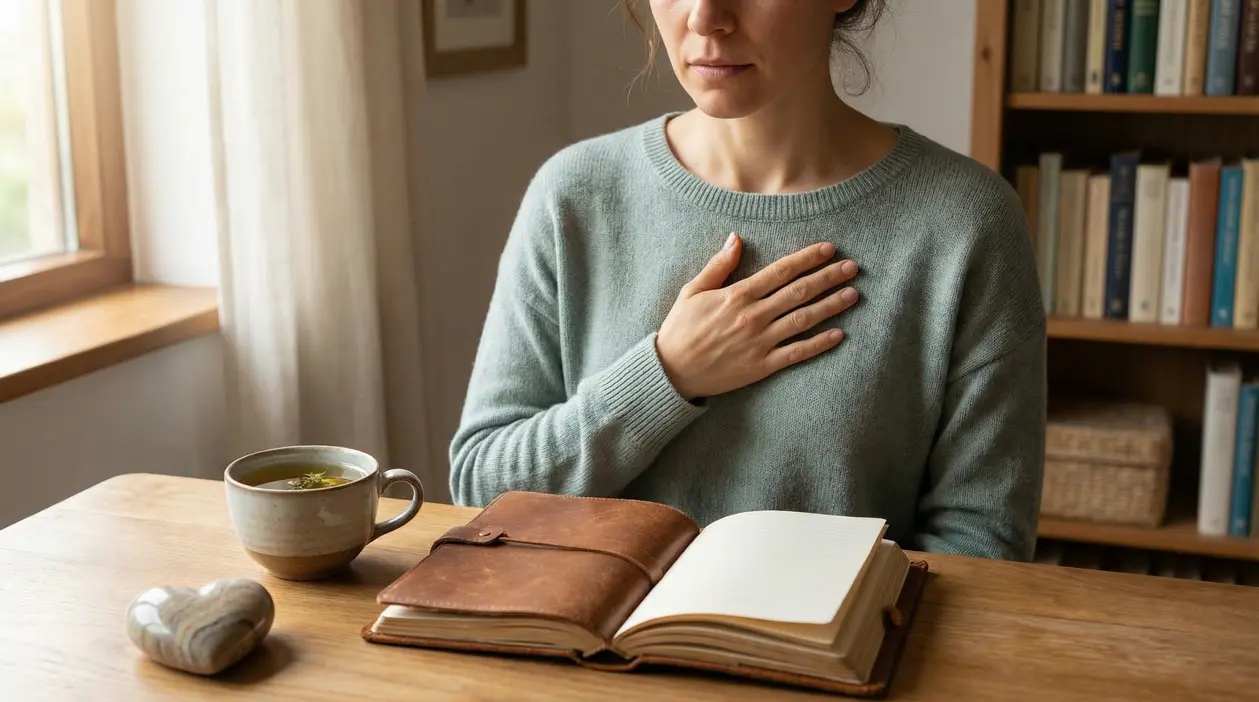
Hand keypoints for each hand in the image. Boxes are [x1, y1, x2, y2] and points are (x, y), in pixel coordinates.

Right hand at [656, 233, 859, 400]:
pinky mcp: (762, 365)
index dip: (807, 258)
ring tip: (853, 294)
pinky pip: (796, 353)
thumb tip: (735, 238)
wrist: (671, 371)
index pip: (781, 271)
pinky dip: (819, 344)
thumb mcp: (692, 291)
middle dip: (828, 277)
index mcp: (738, 295)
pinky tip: (839, 334)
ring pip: (803, 319)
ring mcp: (760, 341)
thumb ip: (718, 266)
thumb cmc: (680, 329)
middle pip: (799, 291)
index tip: (829, 249)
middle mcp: (753, 315)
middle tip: (852, 267)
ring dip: (831, 306)